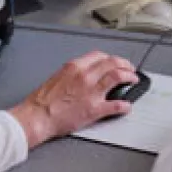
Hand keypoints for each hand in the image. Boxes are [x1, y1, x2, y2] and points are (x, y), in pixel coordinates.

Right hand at [8, 51, 137, 148]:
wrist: (38, 116)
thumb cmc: (43, 100)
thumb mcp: (58, 77)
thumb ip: (73, 73)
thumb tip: (85, 74)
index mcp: (75, 67)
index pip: (99, 55)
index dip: (110, 58)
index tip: (114, 61)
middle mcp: (85, 76)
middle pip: (112, 63)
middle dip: (124, 64)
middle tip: (129, 68)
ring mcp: (92, 92)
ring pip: (117, 77)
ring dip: (129, 77)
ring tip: (133, 79)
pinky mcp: (95, 109)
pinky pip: (116, 105)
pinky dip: (125, 105)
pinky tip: (127, 106)